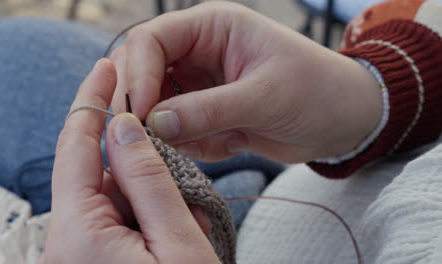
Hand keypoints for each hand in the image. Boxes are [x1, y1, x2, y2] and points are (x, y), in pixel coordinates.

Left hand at [39, 59, 218, 263]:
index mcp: (79, 235)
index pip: (75, 149)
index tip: (105, 69)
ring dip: (152, 204)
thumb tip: (123, 125)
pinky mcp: (90, 261)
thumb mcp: (178, 240)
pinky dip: (147, 222)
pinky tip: (175, 237)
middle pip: (100, 178)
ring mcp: (77, 254)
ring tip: (187, 228)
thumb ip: (148, 179)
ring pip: (112, 199)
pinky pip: (115, 222)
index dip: (91, 103)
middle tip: (184, 200)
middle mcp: (65, 244)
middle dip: (144, 177)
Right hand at [110, 2, 381, 162]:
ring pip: (156, 107)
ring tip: (222, 140)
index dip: (139, 76)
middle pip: (142, 73)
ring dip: (175, 132)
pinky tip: (235, 143)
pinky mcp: (205, 114)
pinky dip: (195, 146)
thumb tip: (154, 123)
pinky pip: (178, 132)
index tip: (143, 115)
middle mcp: (197, 53)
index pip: (150, 41)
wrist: (342, 120)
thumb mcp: (264, 97)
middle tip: (157, 139)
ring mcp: (199, 85)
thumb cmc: (316, 92)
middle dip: (146, 107)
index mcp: (211, 27)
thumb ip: (208, 110)